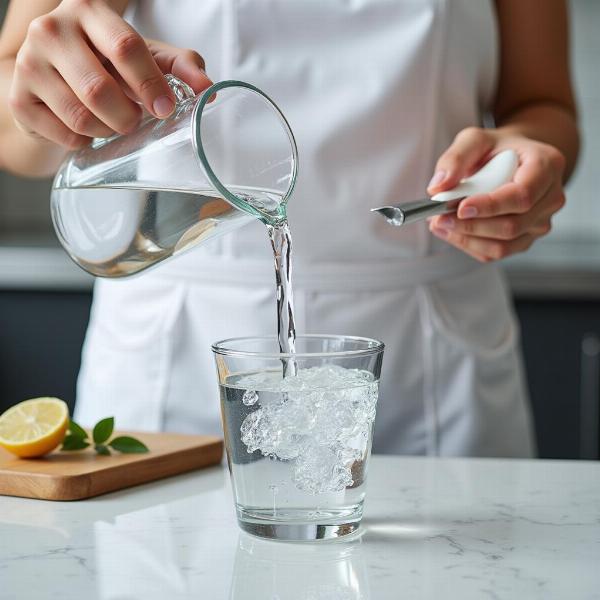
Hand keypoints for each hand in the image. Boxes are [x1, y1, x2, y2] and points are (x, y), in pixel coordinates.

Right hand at [8, 0, 211, 148]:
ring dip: (106, 130)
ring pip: (81, 116)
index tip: (166, 109)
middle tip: (134, 120)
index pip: (126, 47)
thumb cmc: (109, 65)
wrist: (57, 79)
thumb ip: (182, 66)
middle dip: (127, 117)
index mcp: (89, 12)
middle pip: (99, 89)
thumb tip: (208, 89)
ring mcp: (28, 62)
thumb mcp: (148, 58)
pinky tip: (87, 129)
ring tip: (110, 122)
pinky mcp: (18, 97)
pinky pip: (63, 134)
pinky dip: (84, 141)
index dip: (151, 84)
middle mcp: (52, 29)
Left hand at [427, 127, 565, 261]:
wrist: (510, 161)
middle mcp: (550, 198)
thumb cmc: (495, 150)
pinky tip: (450, 231)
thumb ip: (455, 158)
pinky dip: (469, 245)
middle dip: (470, 225)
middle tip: (438, 217)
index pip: (523, 196)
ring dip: (466, 238)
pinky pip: (495, 252)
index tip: (460, 208)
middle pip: (512, 225)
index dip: (491, 206)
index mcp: (546, 165)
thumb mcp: (473, 140)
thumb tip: (437, 187)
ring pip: (503, 245)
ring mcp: (540, 223)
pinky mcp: (525, 239)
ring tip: (439, 224)